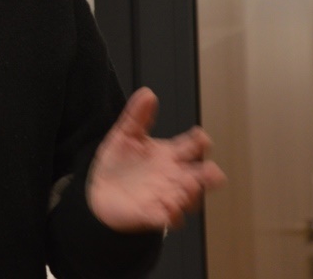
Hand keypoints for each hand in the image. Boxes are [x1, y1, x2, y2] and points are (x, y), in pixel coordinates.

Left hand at [87, 87, 226, 231]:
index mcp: (170, 155)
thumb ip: (137, 115)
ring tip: (188, 187)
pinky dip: (170, 216)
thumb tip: (147, 93)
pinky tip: (168, 211)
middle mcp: (173, 177)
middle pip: (200, 176)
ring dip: (191, 195)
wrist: (99, 191)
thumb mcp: (125, 135)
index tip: (200, 137)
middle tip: (213, 173)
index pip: (193, 147)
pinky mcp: (153, 214)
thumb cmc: (118, 164)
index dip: (199, 141)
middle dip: (209, 175)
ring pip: (188, 198)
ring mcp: (166, 196)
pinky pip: (166, 218)